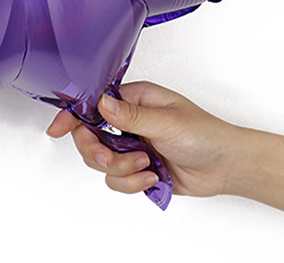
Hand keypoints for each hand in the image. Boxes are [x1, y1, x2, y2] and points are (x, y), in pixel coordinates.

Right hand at [46, 81, 243, 197]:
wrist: (226, 166)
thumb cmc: (204, 134)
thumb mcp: (167, 122)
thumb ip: (131, 116)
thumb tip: (101, 103)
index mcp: (133, 99)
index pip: (92, 104)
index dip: (72, 116)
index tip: (57, 129)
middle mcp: (128, 121)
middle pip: (89, 136)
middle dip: (98, 152)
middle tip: (110, 158)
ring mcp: (131, 145)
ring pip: (100, 161)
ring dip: (121, 169)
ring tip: (146, 166)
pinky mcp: (137, 168)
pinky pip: (116, 180)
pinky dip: (131, 183)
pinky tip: (151, 177)